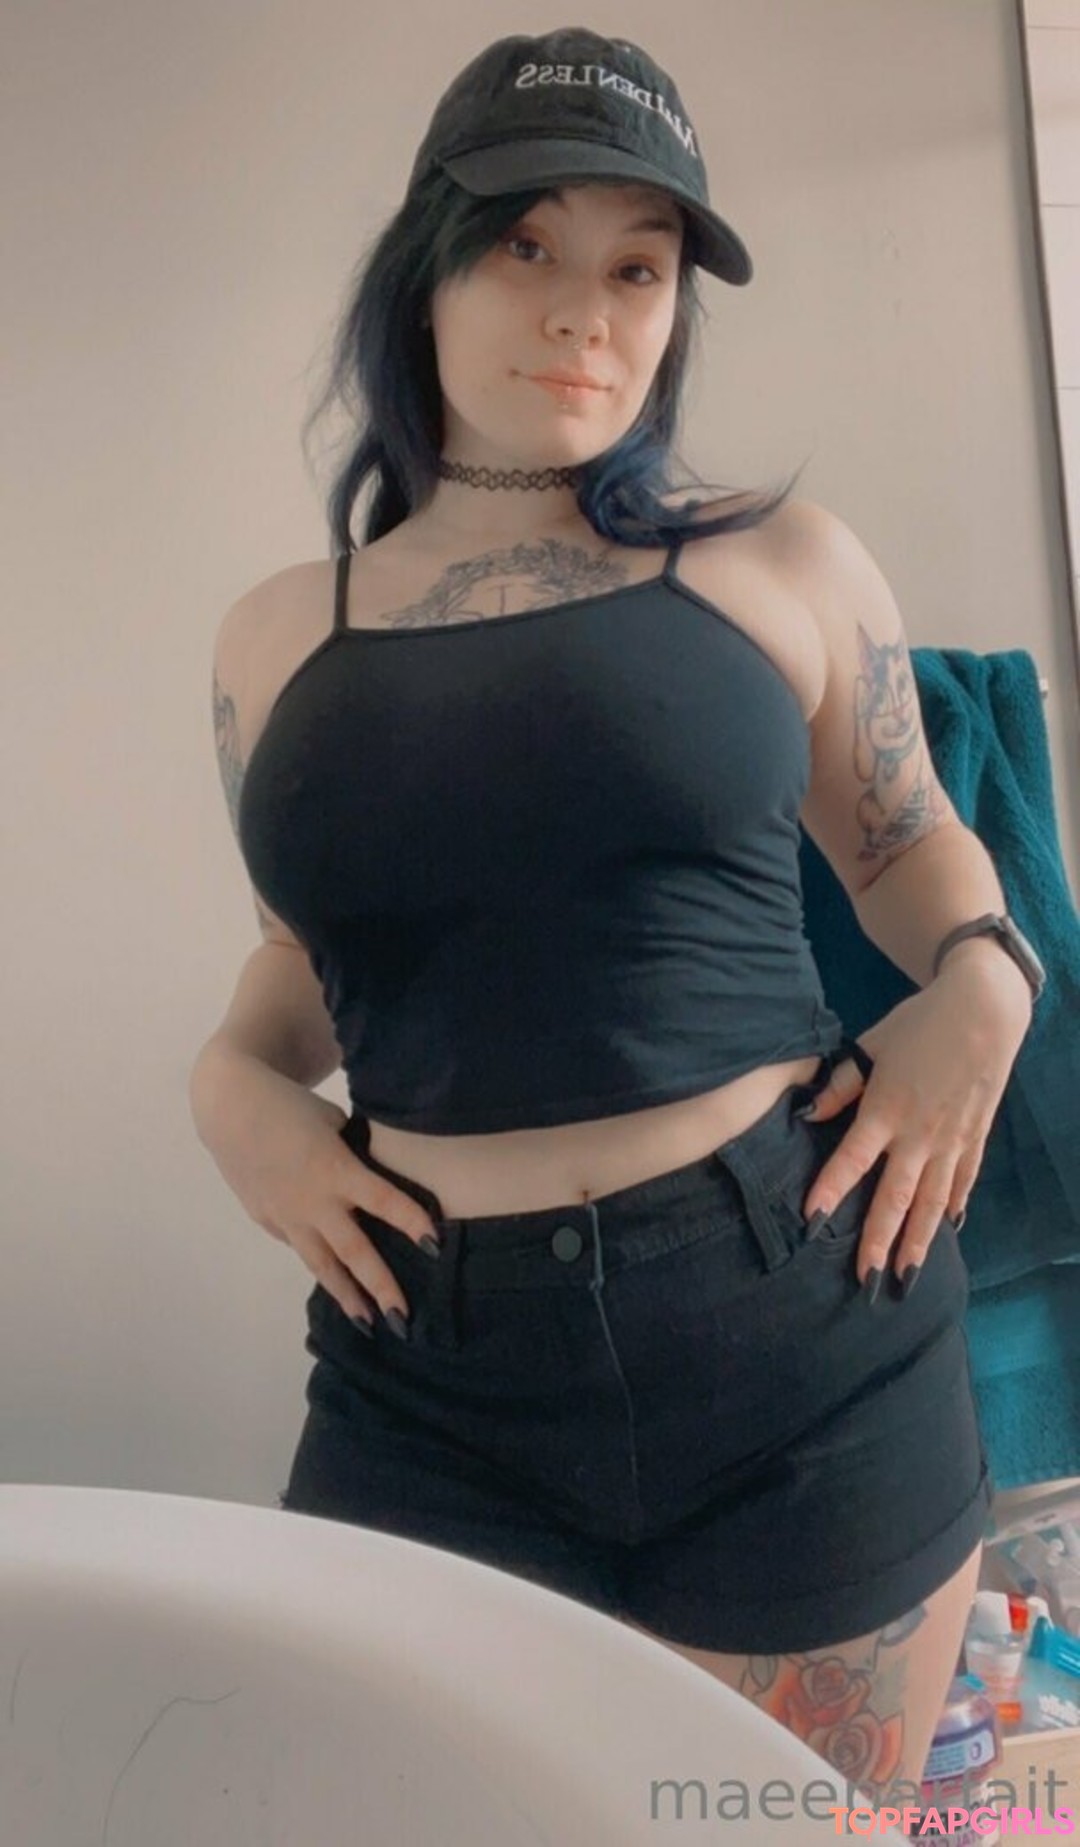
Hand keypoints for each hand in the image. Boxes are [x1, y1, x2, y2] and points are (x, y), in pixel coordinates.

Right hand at [200, 1053, 440, 1330]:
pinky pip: (298, 1245)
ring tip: (367, 1323)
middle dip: (380, 1286)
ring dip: (346, 1295)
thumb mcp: (333, 1121)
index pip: (383, 1201)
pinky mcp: (266, 1219)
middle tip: (403, 1319)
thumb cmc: (291, 1105)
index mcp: (335, 1169)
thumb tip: (381, 1173)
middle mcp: (312, 1201)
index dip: (411, 1223)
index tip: (436, 1247)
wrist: (229, 1106)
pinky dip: (318, 1262)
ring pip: (321, 1264)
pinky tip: (333, 1278)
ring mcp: (286, 1215)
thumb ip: (355, 1153)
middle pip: (353, 1251)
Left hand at [799, 961, 1030, 1290]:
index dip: (830, 1189)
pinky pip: (963, 1181)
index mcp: (886, 1109)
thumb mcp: (871, 1045)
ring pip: (932, 1201)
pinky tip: (946, 1230)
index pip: (852, 1159)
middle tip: (866, 1279)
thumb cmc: (920, 1022)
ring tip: (906, 1275)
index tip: (811, 1221)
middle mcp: (919, 1134)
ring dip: (917, 1240)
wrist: (983, 1008)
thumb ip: (840, 1085)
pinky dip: (953, 1207)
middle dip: (878, 1240)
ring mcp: (952, 1140)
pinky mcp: (975, 1137)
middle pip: (895, 1196)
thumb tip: (806, 1113)